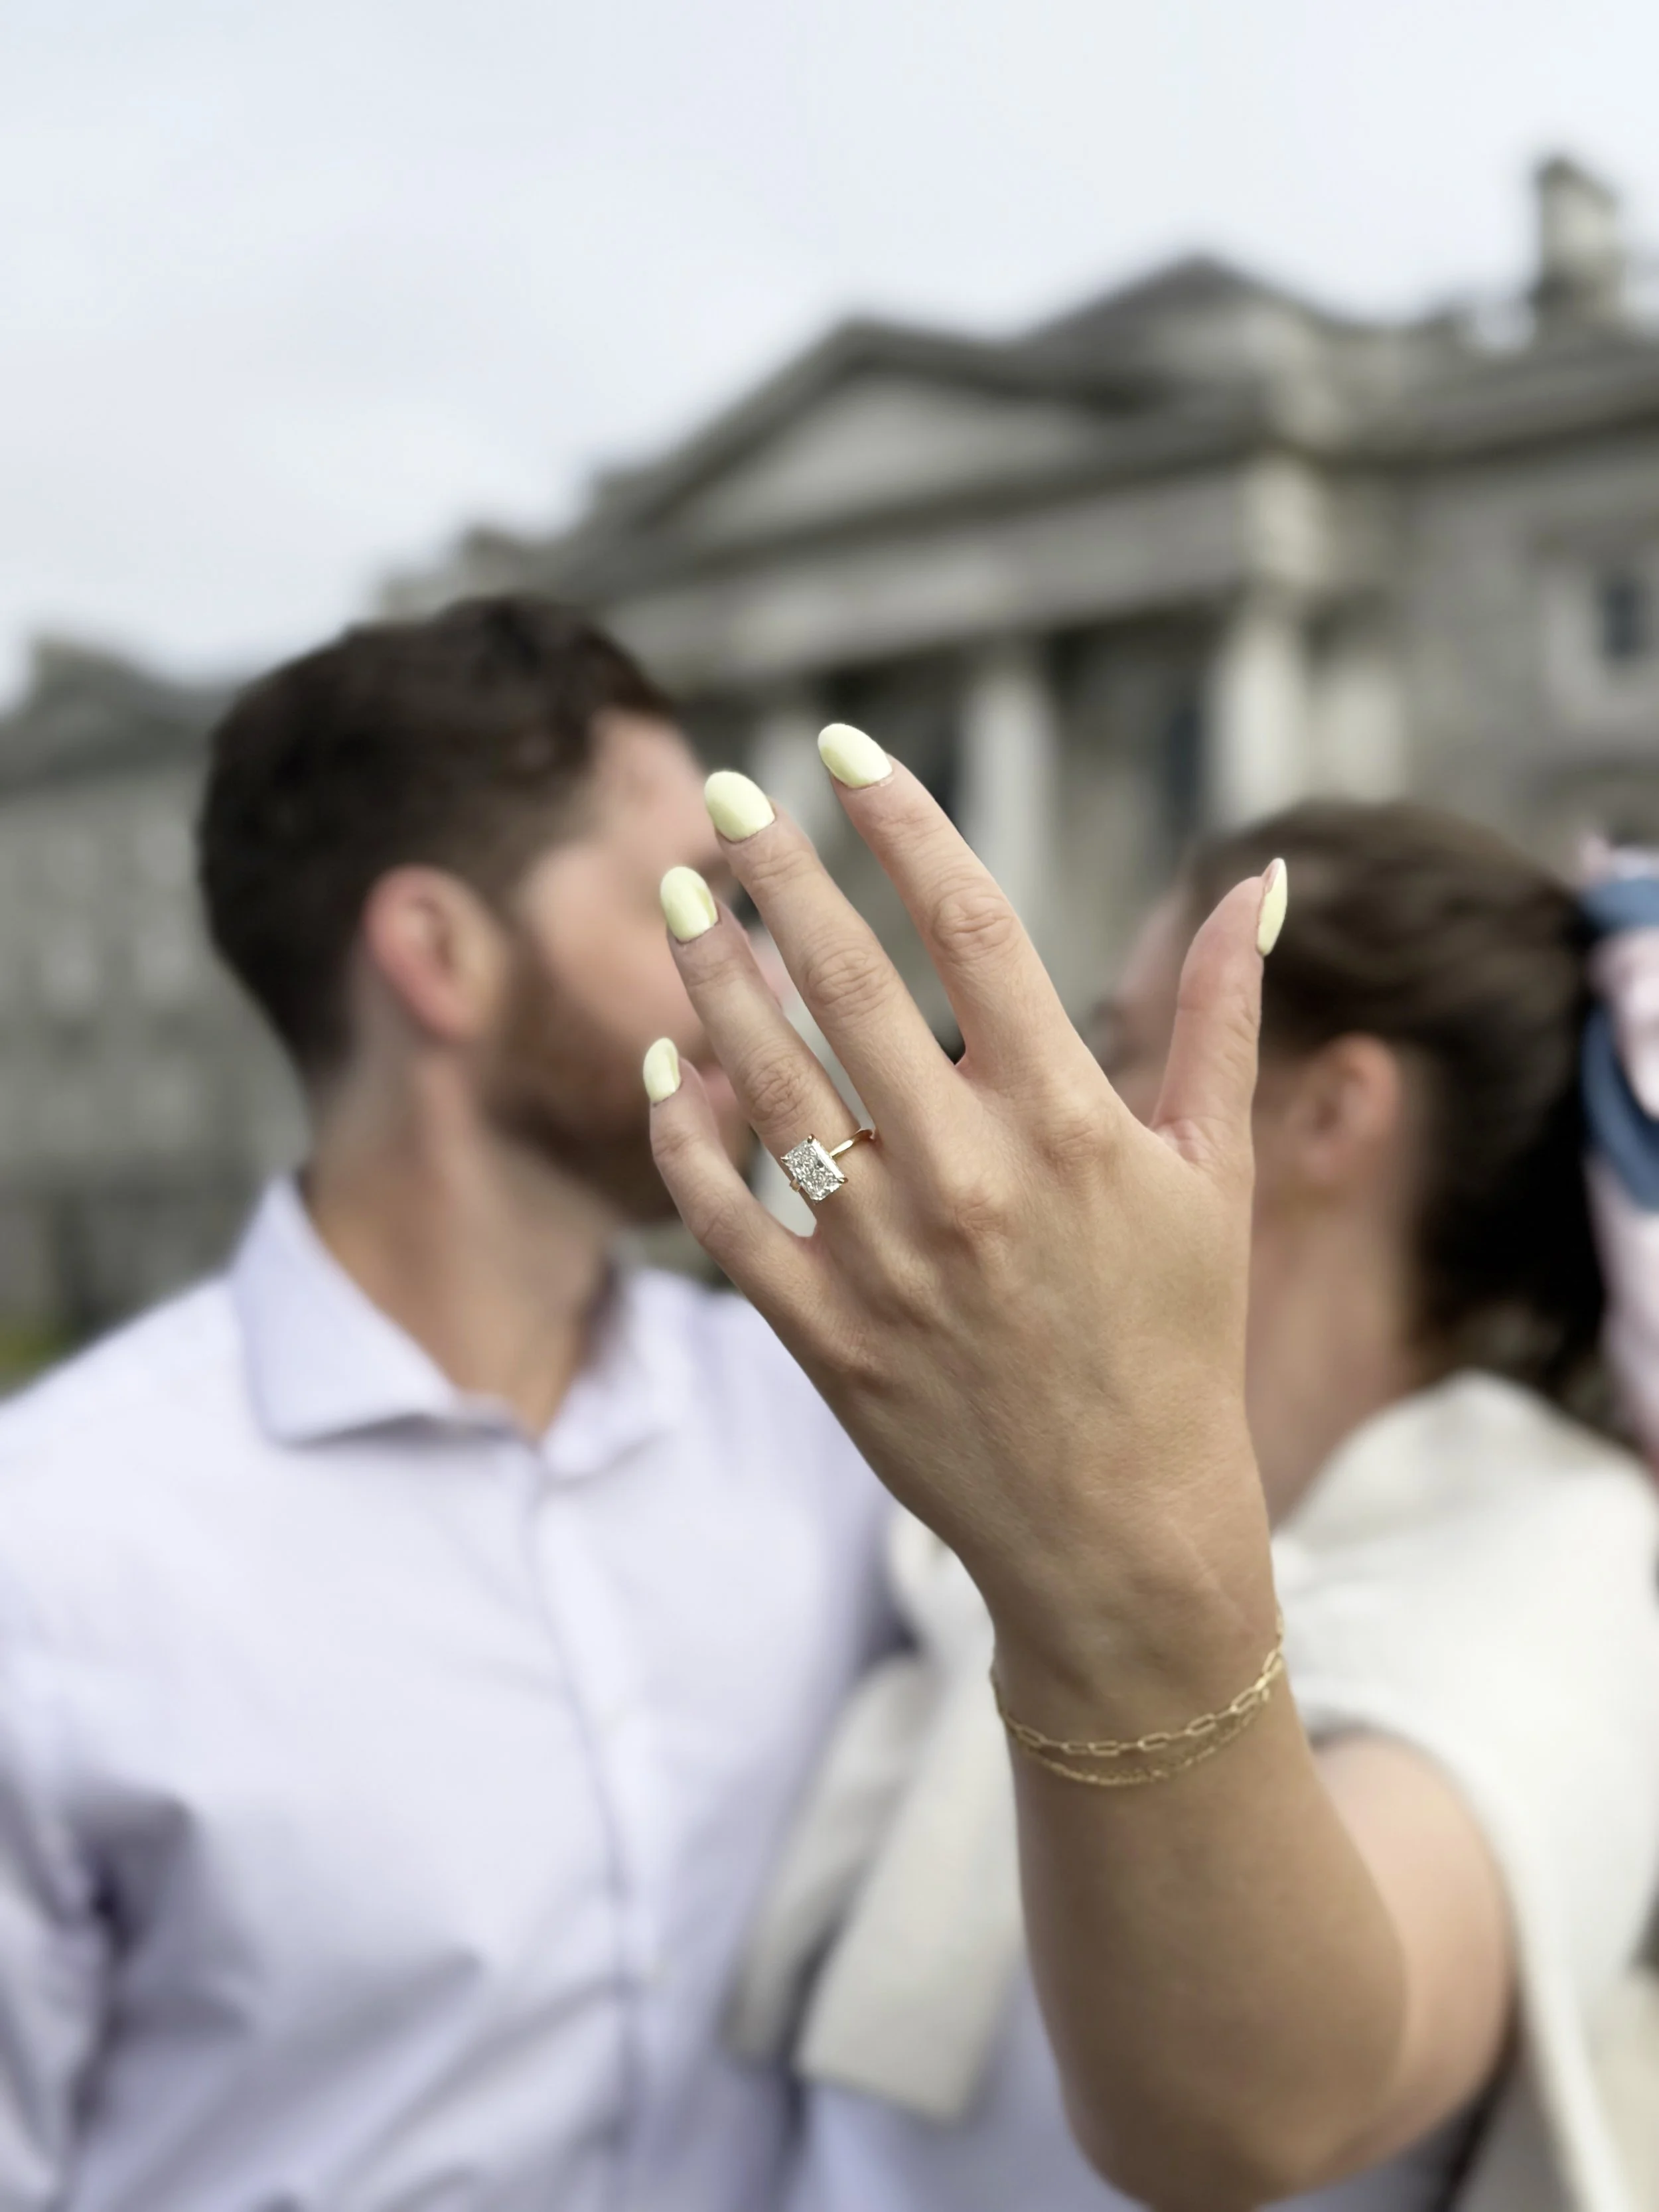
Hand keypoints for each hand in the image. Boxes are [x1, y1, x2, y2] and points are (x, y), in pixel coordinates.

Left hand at [646, 731, 1283, 1692]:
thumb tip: (1259, 878)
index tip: (840, 750)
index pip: (970, 924)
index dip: (900, 820)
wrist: (1118, 1532)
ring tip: (680, 902)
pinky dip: (683, 1136)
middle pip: (847, 980)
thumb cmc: (1177, 1339)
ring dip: (713, 979)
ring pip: (766, 1082)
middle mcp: (967, 1175)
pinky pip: (724, 1212)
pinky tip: (666, 1070)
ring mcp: (883, 1257)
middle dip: (774, 870)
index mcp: (1069, 1120)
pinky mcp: (821, 1333)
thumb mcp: (1212, 1175)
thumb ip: (1221, 1019)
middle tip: (721, 795)